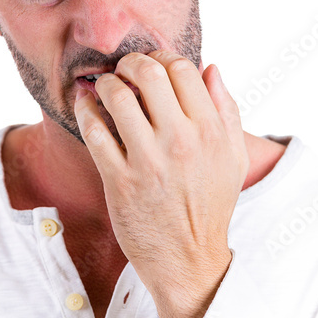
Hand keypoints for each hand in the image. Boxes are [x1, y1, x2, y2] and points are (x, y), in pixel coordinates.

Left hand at [73, 51, 248, 317]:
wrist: (188, 260)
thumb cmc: (210, 204)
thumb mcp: (233, 157)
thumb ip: (226, 109)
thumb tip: (210, 67)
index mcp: (211, 131)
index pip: (182, 68)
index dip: (161, 57)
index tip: (150, 64)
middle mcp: (182, 141)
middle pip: (148, 74)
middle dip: (129, 63)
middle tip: (122, 70)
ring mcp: (149, 161)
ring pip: (118, 97)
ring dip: (104, 84)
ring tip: (102, 87)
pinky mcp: (120, 181)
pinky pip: (95, 132)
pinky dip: (84, 110)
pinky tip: (84, 106)